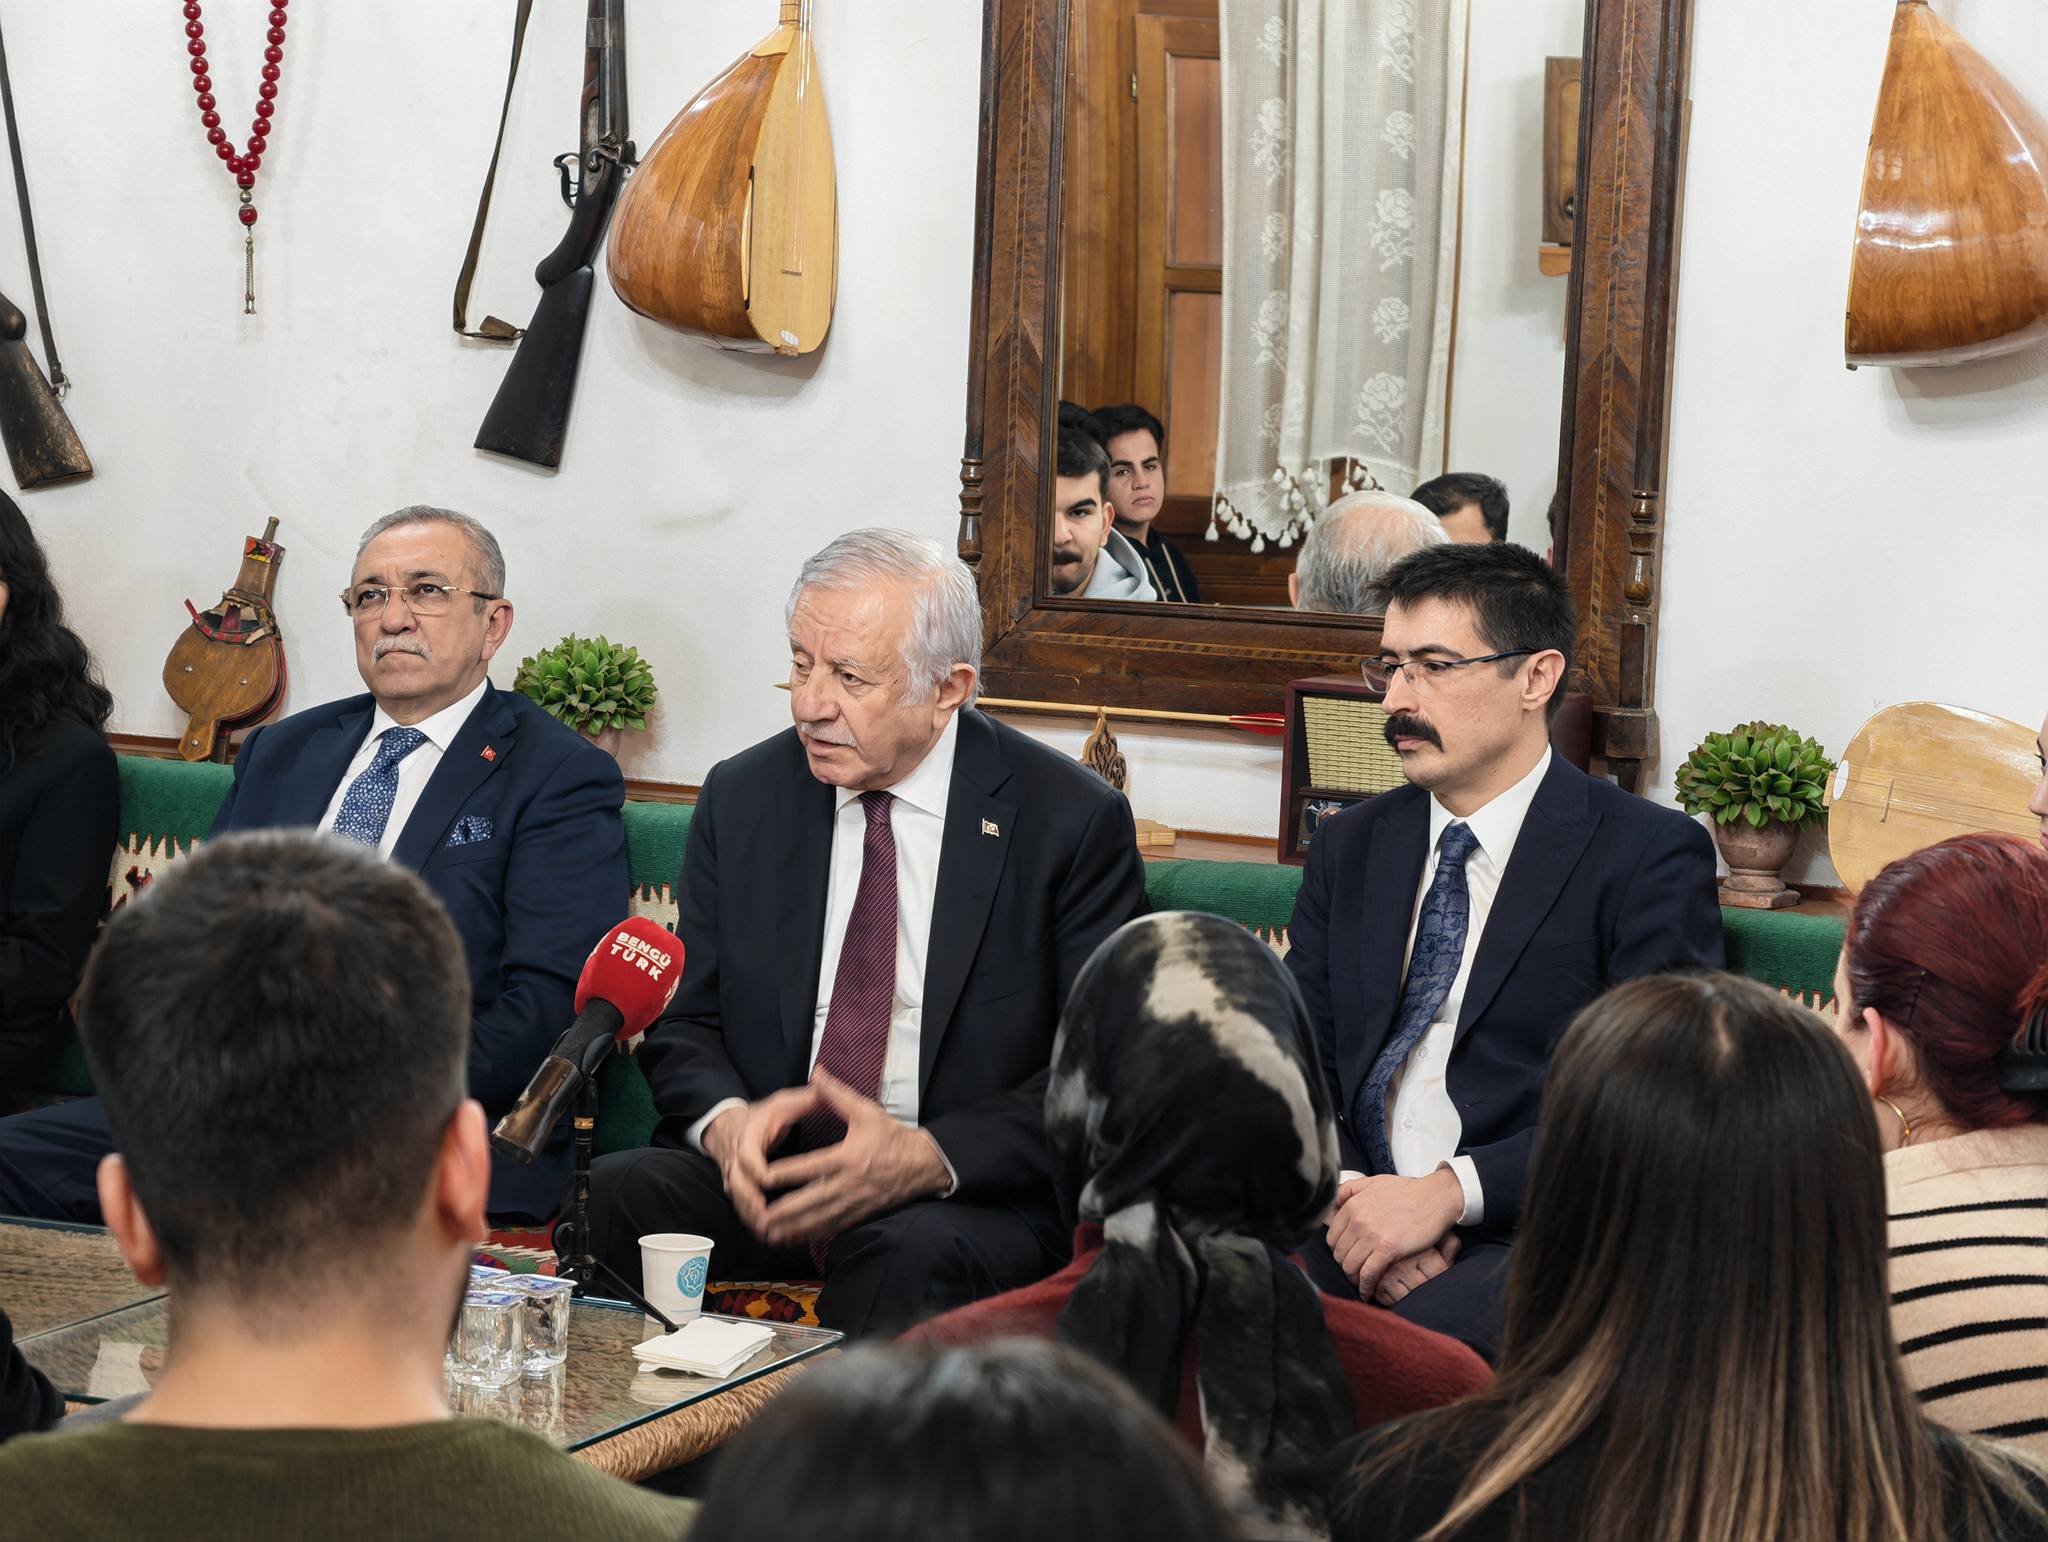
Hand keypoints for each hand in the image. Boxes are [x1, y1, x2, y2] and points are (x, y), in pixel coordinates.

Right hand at [702, 1086, 820, 1233]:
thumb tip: (825, 1084)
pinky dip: (752, 1221)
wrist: (730, 1124)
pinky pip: (743, 1206)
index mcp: (750, 1134)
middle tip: (765, 1219)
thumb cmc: (765, 1114)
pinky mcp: (738, 1188)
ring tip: (768, 1234)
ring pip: (738, 1199)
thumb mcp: (784, 1101)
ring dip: (751, 1216)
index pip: (747, 1153)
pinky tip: (768, 1236)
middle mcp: (737, 1157)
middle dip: (750, 1202)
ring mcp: (735, 1174)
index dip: (756, 1167)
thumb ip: (807, 1098)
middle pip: (737, 1182)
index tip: (767, 1179)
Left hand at [752, 1070, 952, 1246]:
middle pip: (808, 1201)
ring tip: (766, 1232)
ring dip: (790, 1228)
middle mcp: (847, 1184)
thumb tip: (816, 1072)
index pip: (808, 1168)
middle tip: (756, 1214)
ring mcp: (852, 1203)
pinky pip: (828, 1229)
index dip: (783, 1174)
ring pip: (816, 1220)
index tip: (761, 1178)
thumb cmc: (891, 1136)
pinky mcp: (857, 1215)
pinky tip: (790, 1239)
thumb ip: (836, 1094)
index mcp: (847, 1157)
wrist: (922, 1165)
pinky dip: (807, 1235)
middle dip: (781, 1211)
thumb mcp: (865, 1111)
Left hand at [1325, 1168, 1463, 1300]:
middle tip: (1355, 1270)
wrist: (1434, 1198)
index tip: (1347, 1255)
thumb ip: (1349, 1190)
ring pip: (1350, 1266)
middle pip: (1339, 1253)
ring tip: (1361, 1281)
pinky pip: (1368, 1274)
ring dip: (1354, 1278)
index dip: (1338, 1250)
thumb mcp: (1373, 1182)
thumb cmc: (1407, 1191)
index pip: (1332, 1237)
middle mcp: (1358, 1220)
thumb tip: (1333, 1205)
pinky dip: (1365, 1287)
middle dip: (1345, 1264)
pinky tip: (1367, 1292)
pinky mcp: (1388, 1249)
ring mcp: (1372, 1236)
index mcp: (1352, 1205)